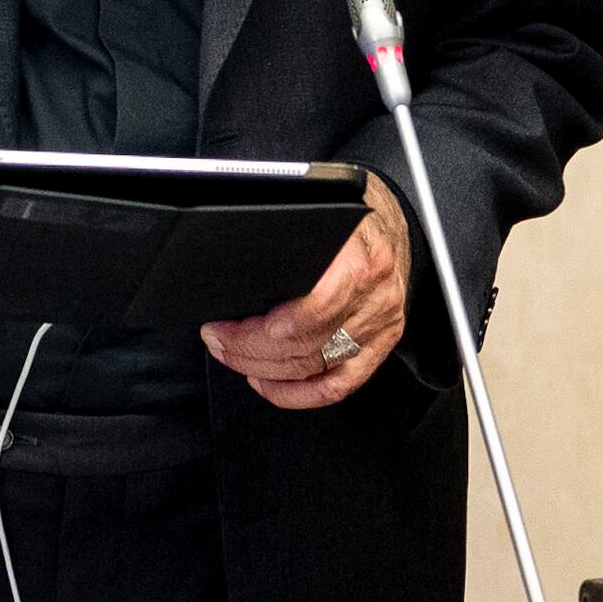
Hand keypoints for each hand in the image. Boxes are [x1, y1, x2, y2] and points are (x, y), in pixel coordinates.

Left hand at [204, 187, 410, 412]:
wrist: (386, 221)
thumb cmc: (348, 214)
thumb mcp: (316, 207)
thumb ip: (284, 232)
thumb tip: (233, 256)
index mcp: (360, 261)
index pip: (313, 310)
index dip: (264, 330)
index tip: (225, 328)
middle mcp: (375, 298)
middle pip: (307, 344)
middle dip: (248, 348)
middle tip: (216, 339)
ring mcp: (379, 326)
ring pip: (317, 369)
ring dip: (266, 371)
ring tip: (232, 356)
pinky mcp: (379, 346)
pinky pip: (339, 385)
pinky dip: (299, 394)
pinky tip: (269, 384)